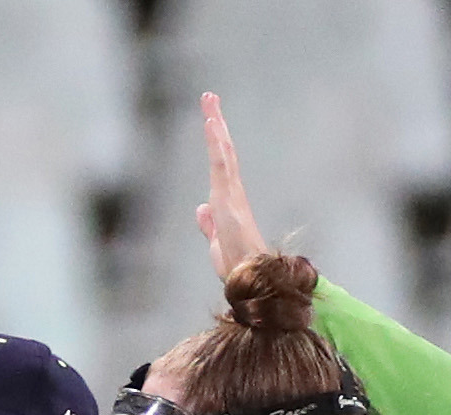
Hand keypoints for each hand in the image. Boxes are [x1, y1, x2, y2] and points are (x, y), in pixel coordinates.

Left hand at [196, 93, 272, 282]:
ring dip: (215, 126)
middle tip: (209, 98)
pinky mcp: (229, 198)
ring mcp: (231, 194)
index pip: (221, 165)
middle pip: (223, 151)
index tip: (210, 120)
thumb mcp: (216, 242)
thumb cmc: (237, 267)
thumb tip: (200, 208)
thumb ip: (209, 225)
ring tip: (209, 101)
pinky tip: (211, 125)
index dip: (216, 142)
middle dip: (216, 124)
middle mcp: (231, 193)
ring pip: (223, 152)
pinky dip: (217, 143)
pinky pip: (222, 164)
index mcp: (227, 202)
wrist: (249, 280)